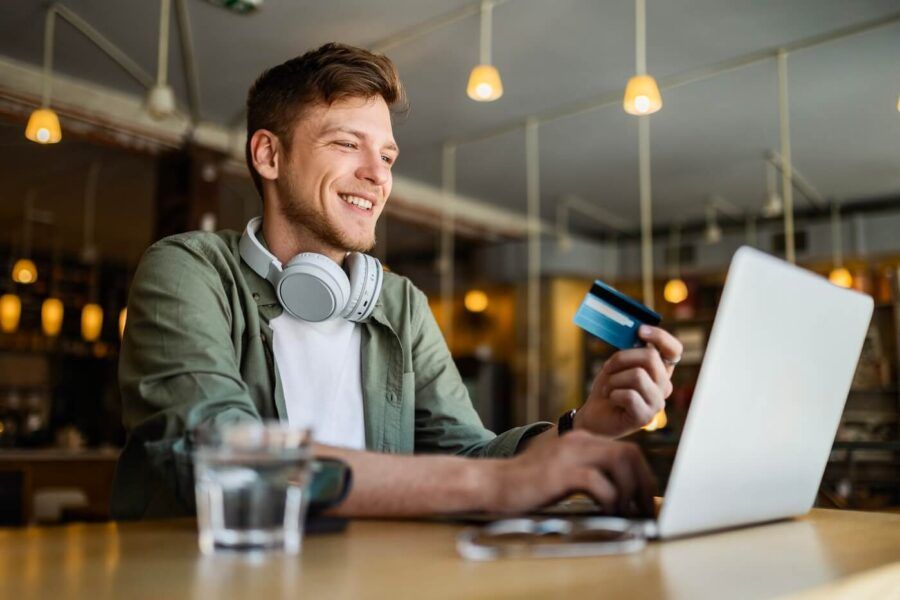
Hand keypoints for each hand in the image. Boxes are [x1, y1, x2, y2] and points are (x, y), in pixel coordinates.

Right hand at [488, 430, 656, 516]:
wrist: (490, 483)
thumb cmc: (525, 485)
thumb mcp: (560, 472)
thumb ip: (586, 473)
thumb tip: (619, 494)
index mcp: (580, 440)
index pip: (627, 450)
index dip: (643, 476)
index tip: (646, 500)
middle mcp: (578, 442)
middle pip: (630, 453)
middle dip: (644, 483)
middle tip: (645, 509)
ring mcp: (569, 455)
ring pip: (620, 461)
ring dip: (631, 490)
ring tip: (627, 512)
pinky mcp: (559, 472)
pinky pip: (598, 482)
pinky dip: (610, 498)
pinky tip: (606, 511)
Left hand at [575, 325, 682, 437]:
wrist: (593, 415)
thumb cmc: (608, 388)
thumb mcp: (617, 364)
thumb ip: (630, 351)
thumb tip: (636, 331)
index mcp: (660, 370)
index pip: (674, 350)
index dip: (661, 337)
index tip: (640, 331)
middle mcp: (663, 386)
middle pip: (651, 357)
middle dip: (622, 358)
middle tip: (608, 368)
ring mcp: (657, 403)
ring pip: (637, 375)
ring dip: (614, 379)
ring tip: (608, 388)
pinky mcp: (645, 417)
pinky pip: (629, 395)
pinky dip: (613, 394)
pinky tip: (611, 400)